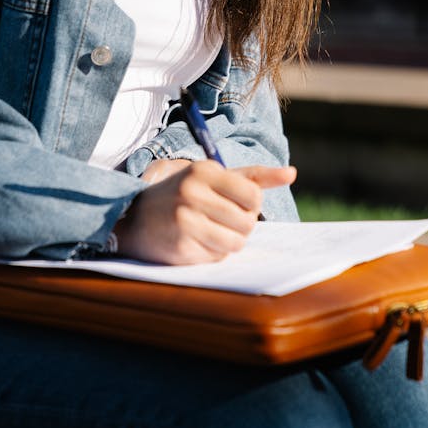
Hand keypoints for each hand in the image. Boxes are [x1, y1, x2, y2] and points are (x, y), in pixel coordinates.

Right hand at [115, 161, 296, 264]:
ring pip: (235, 243)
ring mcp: (184, 220)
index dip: (252, 206)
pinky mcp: (180, 246)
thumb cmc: (184, 194)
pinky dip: (212, 253)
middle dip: (241, 226)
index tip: (237, 204)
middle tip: (222, 220)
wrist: (135, 217)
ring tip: (211, 231)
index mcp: (204, 170)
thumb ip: (253, 176)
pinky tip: (196, 242)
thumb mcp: (214, 177)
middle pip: (247, 222)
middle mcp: (192, 192)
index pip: (254, 195)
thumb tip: (292, 173)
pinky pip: (216, 257)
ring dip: (229, 242)